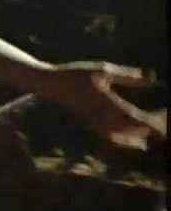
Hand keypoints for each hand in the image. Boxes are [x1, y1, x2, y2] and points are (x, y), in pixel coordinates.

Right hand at [47, 62, 164, 149]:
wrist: (50, 84)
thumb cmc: (75, 73)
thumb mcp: (103, 70)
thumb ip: (128, 76)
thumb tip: (151, 78)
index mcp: (107, 102)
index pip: (135, 118)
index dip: (153, 124)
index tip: (165, 125)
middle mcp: (102, 117)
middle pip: (132, 130)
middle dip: (150, 129)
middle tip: (164, 123)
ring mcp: (95, 123)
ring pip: (122, 137)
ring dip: (138, 137)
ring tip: (152, 135)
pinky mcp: (90, 125)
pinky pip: (112, 138)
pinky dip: (125, 141)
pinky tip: (134, 141)